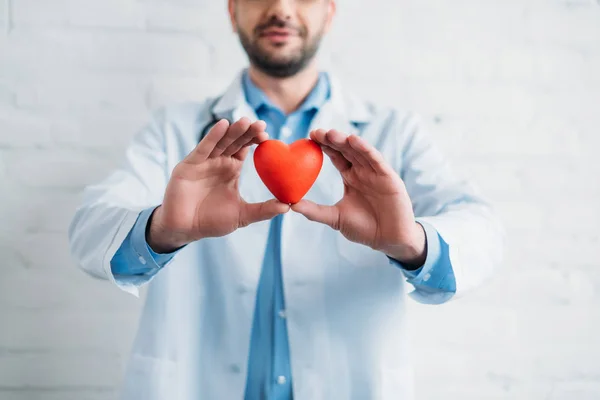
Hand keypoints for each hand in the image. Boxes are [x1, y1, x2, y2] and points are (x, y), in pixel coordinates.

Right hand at [148, 118, 289, 252]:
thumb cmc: (211, 221)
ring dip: (233, 130)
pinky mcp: (190, 165)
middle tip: (261, 124)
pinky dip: (212, 136)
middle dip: (247, 132)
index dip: (255, 140)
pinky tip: (223, 125)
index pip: (245, 148)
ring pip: (220, 141)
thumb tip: (288, 206)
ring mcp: (204, 162)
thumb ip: (263, 210)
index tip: (267, 136)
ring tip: (245, 121)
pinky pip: (203, 148)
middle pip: (235, 141)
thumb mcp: (242, 216)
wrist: (185, 229)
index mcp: (231, 169)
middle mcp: (218, 162)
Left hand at [291, 129, 426, 266]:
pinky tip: (354, 140)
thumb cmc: (365, 229)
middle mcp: (363, 172)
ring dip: (346, 141)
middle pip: (346, 150)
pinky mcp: (388, 177)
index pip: (336, 157)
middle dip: (332, 140)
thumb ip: (315, 211)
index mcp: (351, 178)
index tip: (309, 137)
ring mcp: (376, 173)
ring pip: (359, 151)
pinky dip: (365, 149)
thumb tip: (291, 205)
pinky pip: (376, 160)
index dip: (324, 146)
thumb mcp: (335, 218)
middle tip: (316, 132)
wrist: (389, 240)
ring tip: (331, 133)